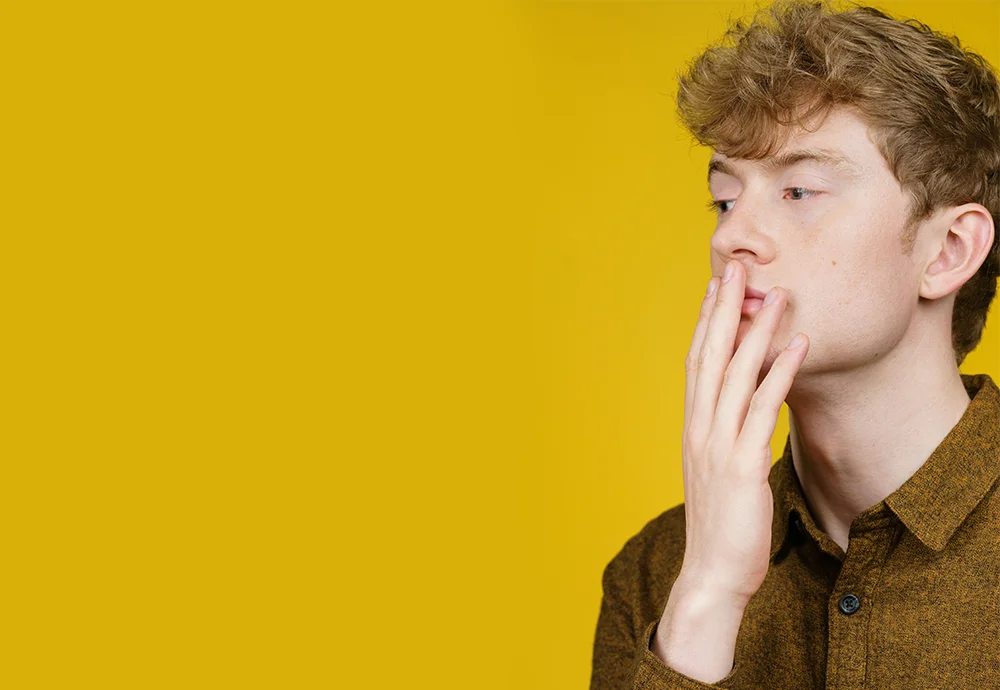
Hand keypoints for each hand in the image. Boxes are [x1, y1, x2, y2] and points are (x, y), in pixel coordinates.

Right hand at [678, 259, 808, 603]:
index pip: (696, 363)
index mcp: (693, 428)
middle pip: (709, 357)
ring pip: (735, 374)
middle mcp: (699, 429)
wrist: (712, 572)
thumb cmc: (722, 524)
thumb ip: (727, 437)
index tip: (716, 287)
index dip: (705, 322)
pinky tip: (797, 346)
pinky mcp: (741, 465)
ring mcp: (717, 445)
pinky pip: (762, 409)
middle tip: (736, 269)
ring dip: (756, 331)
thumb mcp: (719, 471)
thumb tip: (745, 410)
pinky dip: (779, 373)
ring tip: (776, 294)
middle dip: (723, 311)